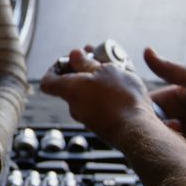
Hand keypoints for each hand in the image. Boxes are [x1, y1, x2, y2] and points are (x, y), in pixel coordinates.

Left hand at [40, 48, 155, 146]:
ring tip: (116, 71)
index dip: (54, 68)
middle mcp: (74, 106)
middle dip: (83, 70)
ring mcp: (87, 118)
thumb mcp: (105, 70)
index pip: (48, 81)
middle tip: (98, 59)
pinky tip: (123, 88)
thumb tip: (74, 55)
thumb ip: (87, 62)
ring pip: (87, 94)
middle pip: (70, 85)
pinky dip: (107, 95)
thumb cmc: (120, 99)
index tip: (68, 61)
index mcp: (70, 90)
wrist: (137, 130)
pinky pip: (99, 105)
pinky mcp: (101, 125)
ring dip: (98, 81)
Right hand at [145, 48, 185, 157]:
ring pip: (159, 142)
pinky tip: (179, 152)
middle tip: (159, 132)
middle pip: (147, 126)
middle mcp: (173, 117)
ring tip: (173, 141)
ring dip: (160, 144)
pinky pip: (174, 155)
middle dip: (147, 131)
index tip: (137, 115)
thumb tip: (147, 52)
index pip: (142, 106)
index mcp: (170, 99)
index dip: (136, 111)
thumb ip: (172, 70)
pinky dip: (172, 155)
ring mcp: (183, 135)